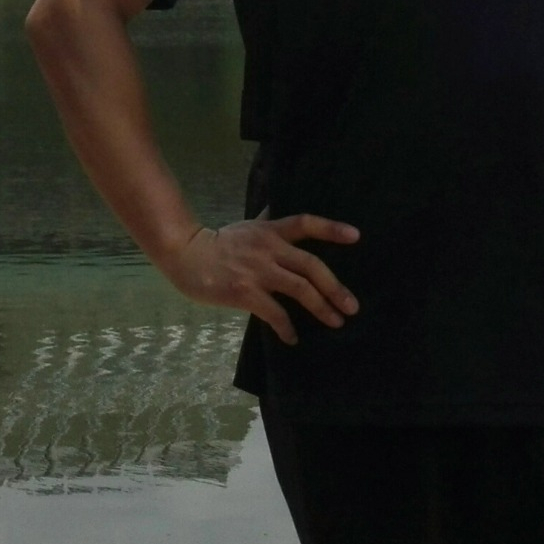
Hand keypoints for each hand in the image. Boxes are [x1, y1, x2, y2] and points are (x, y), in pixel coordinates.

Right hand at [160, 213, 361, 344]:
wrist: (187, 256)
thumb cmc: (219, 243)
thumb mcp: (247, 226)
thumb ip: (268, 219)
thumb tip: (278, 206)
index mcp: (271, 231)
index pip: (305, 223)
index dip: (331, 228)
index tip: (356, 236)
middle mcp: (268, 248)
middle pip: (311, 265)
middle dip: (335, 287)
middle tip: (352, 306)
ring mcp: (257, 270)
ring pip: (299, 289)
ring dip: (321, 308)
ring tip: (336, 322)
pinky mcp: (245, 291)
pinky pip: (274, 312)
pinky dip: (286, 327)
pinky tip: (292, 338)